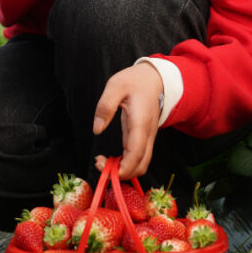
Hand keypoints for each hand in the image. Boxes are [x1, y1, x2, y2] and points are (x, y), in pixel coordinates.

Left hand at [92, 62, 163, 178]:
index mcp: (140, 122)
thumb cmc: (134, 81)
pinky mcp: (144, 140)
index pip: (136, 153)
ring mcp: (147, 138)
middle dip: (121, 173)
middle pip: (141, 166)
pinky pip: (138, 159)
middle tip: (99, 163)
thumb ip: (105, 106)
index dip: (123, 167)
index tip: (104, 167)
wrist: (154, 80)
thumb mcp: (115, 86)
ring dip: (123, 171)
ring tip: (102, 161)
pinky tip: (111, 159)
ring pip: (141, 165)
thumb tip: (97, 129)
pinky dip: (126, 165)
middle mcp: (147, 134)